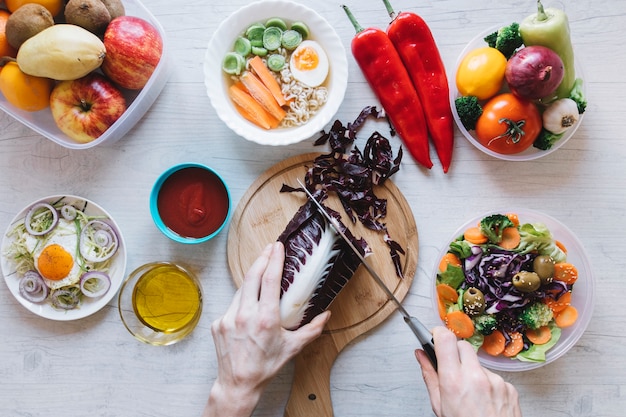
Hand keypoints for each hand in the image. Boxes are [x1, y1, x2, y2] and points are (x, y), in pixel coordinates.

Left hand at [203, 242, 330, 416]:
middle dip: (262, 258)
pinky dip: (242, 298)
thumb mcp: (293, 348)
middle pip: (252, 276)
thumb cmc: (265, 366)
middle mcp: (245, 315)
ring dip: (252, 277)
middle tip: (269, 248)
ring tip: (261, 267)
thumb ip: (312, 330)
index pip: (269, 280)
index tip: (278, 247)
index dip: (274, 260)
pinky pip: (232, 303)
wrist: (238, 383)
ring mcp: (229, 318)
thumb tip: (326, 315)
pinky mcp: (219, 323)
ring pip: (241, 289)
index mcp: (266, 319)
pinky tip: (250, 298)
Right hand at [415, 326, 521, 416]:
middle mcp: (476, 377)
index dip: (438, 334)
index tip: (435, 337)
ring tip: (470, 394)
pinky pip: (494, 377)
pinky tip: (484, 401)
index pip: (446, 339)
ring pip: (478, 363)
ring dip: (471, 371)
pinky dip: (487, 384)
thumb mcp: (439, 406)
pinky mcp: (509, 388)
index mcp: (454, 381)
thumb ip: (430, 376)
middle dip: (454, 352)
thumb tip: (420, 355)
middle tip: (450, 368)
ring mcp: (496, 381)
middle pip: (462, 345)